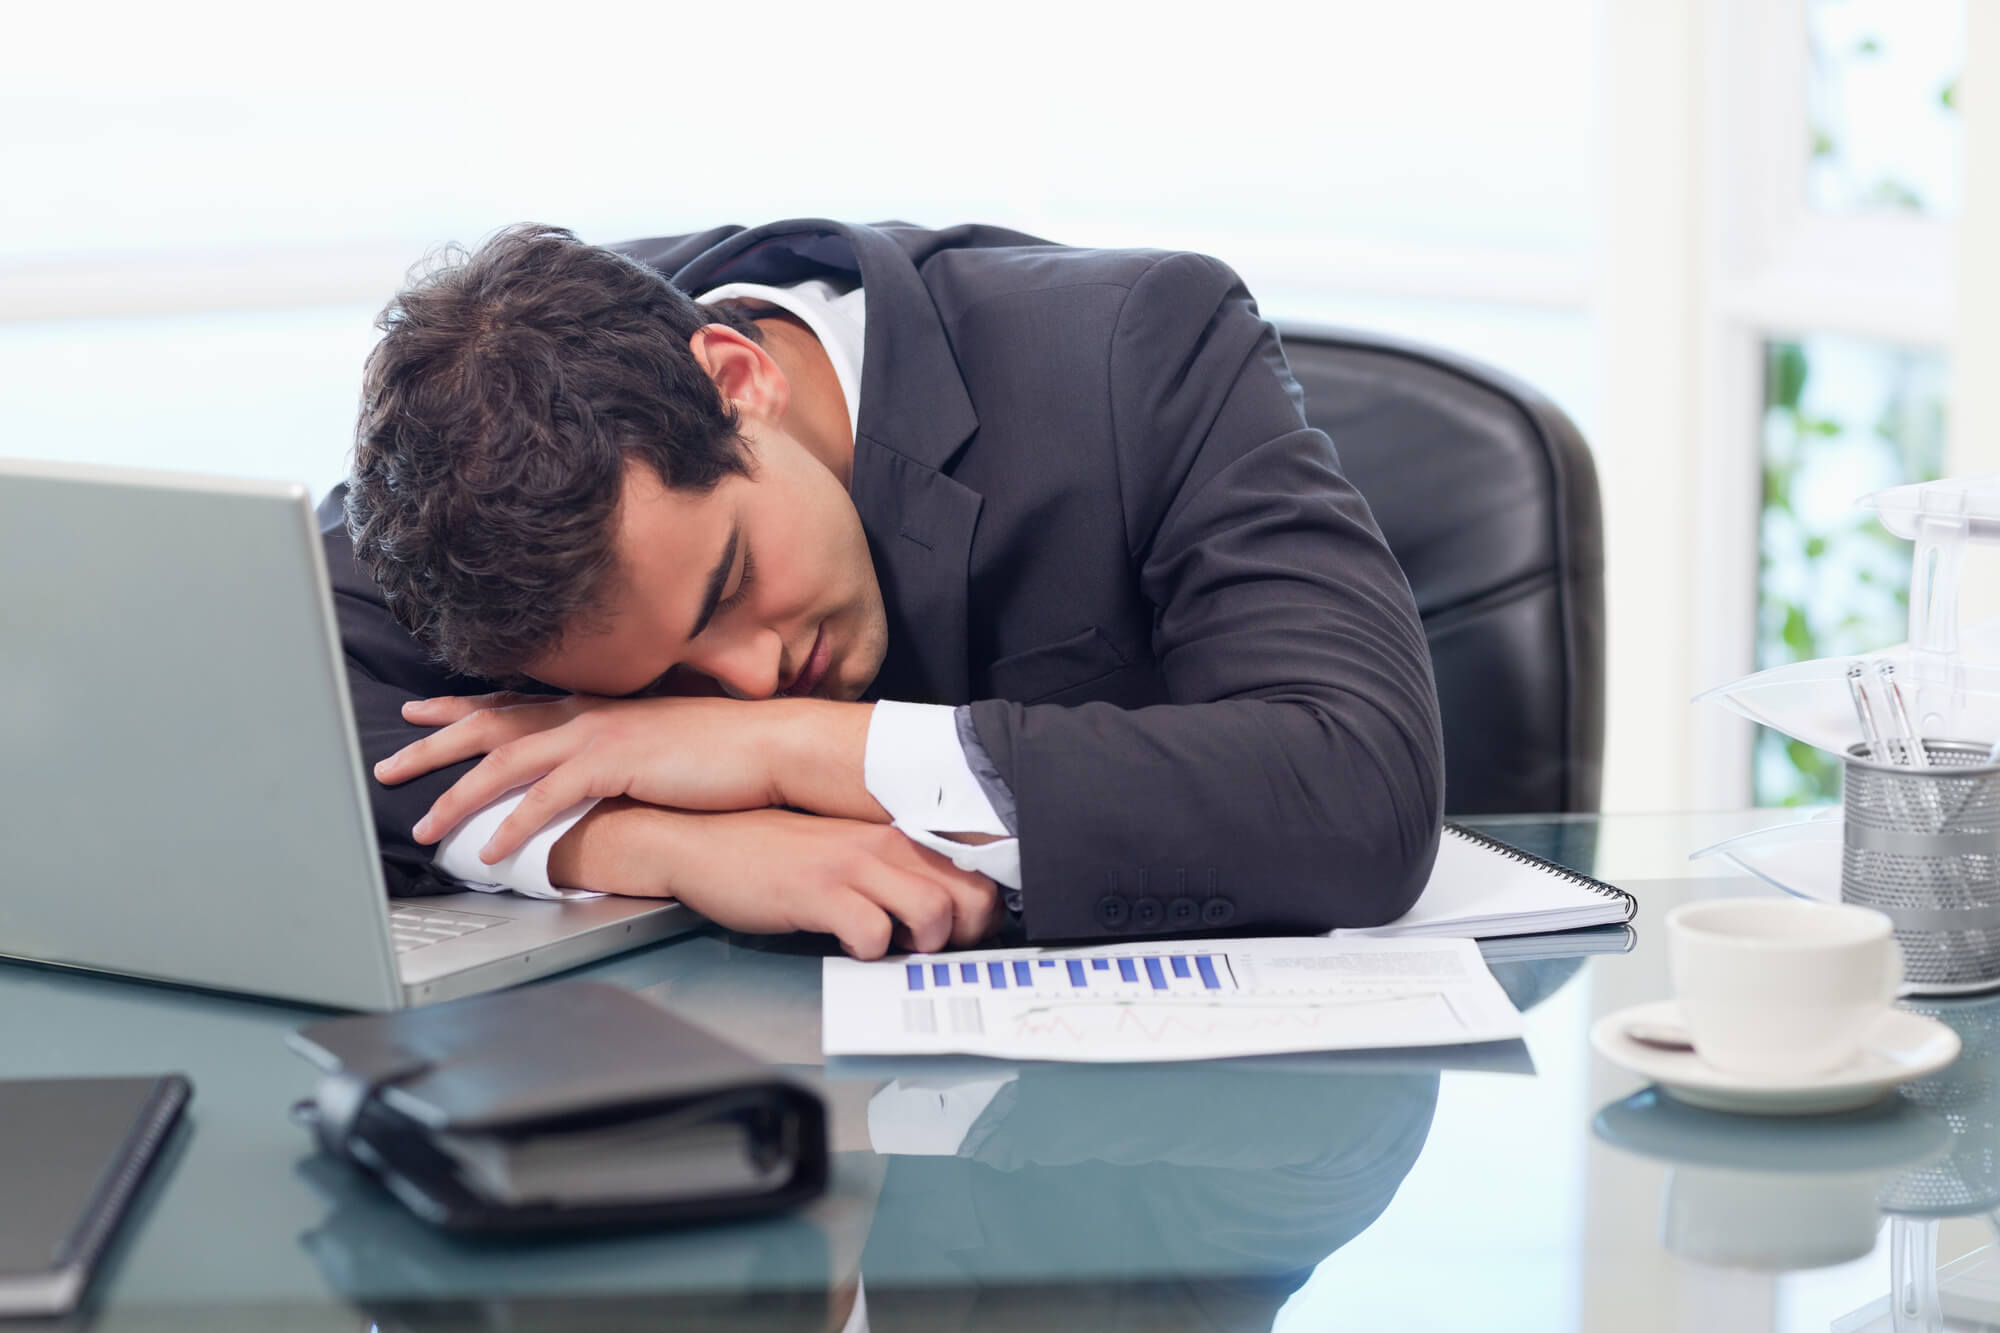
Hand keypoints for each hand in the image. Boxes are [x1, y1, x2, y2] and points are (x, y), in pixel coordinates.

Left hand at [376, 690, 792, 850]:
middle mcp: (586, 713)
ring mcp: (597, 736)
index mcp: (596, 706)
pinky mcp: (613, 764)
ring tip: (424, 828)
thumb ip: (622, 749)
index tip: (421, 713)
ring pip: (504, 764)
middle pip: (491, 727)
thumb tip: (601, 770)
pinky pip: (547, 800)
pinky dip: (513, 826)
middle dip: (433, 746)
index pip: (513, 705)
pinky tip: (490, 852)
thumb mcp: (660, 740)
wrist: (769, 744)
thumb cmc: (726, 748)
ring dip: (457, 797)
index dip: (461, 709)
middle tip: (386, 766)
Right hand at [556, 802, 1000, 957]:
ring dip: (920, 945)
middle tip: (925, 950)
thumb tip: (936, 921)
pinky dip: (868, 952)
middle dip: (963, 938)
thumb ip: (891, 878)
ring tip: (887, 947)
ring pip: (935, 914)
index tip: (955, 939)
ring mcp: (853, 866)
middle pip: (975, 898)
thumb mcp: (844, 857)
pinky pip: (873, 934)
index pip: (978, 876)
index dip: (978, 919)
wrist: (700, 842)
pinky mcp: (818, 890)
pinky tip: (845, 945)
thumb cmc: (772, 856)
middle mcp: (884, 845)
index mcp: (896, 837)